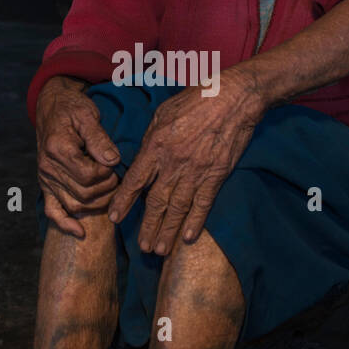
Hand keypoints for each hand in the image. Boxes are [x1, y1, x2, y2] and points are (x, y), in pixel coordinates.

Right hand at [35, 76, 120, 237]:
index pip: (88, 175)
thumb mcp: (87, 115)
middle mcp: (48, 167)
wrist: (52, 107)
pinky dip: (65, 223)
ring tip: (110, 191)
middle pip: (84, 193)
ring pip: (74, 204)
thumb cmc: (72, 109)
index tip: (115, 165)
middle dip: (107, 189)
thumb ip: (99, 139)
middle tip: (117, 178)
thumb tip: (112, 161)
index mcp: (58, 149)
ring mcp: (46, 179)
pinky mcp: (46, 185)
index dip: (107, 175)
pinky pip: (52, 210)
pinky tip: (80, 232)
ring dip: (96, 204)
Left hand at [107, 67, 264, 256]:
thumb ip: (150, 137)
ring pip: (178, 208)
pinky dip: (196, 222)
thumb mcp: (163, 112)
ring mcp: (196, 171)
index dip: (124, 201)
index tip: (115, 218)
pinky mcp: (216, 174)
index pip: (135, 180)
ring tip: (160, 250)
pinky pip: (203, 204)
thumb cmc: (196, 99)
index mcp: (156, 145)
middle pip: (156, 201)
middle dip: (147, 226)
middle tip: (142, 247)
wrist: (233, 98)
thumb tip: (141, 157)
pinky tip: (188, 238)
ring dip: (168, 231)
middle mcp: (173, 163)